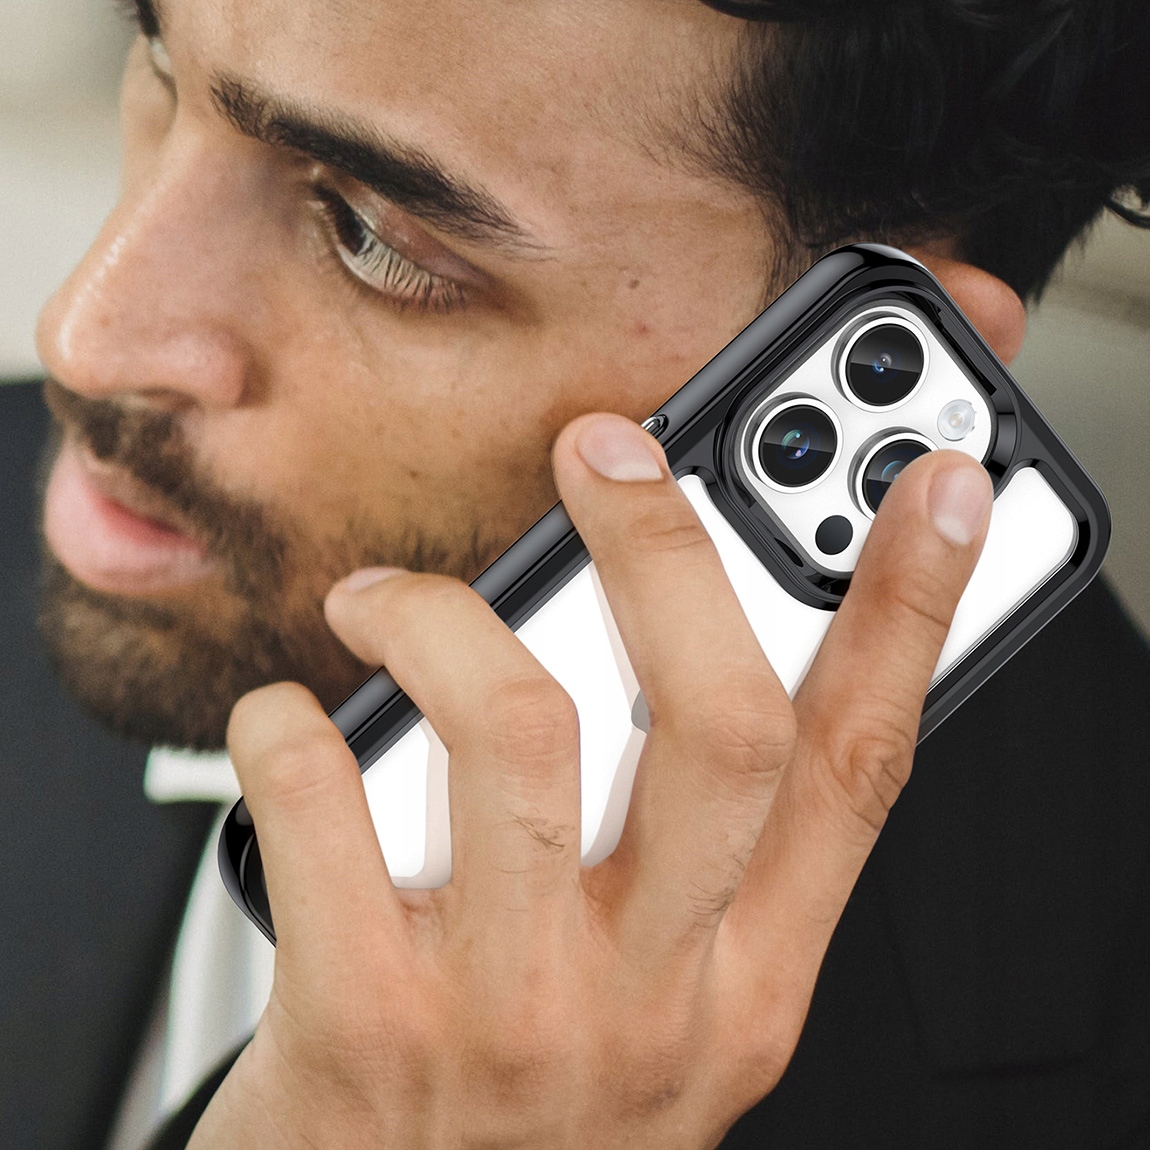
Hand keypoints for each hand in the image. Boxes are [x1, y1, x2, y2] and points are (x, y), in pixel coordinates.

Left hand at [190, 413, 991, 1148]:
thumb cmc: (519, 1129)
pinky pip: (324, 805)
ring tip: (386, 604)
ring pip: (518, 727)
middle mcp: (653, 993)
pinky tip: (284, 721)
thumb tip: (661, 651)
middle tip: (605, 459)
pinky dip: (286, 724)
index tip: (929, 493)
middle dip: (664, 546)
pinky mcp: (366, 1026)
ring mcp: (514, 1013)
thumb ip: (684, 857)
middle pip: (716, 717)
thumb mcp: (660, 1011)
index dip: (908, 610)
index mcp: (746, 977)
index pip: (860, 762)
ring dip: (433, 618)